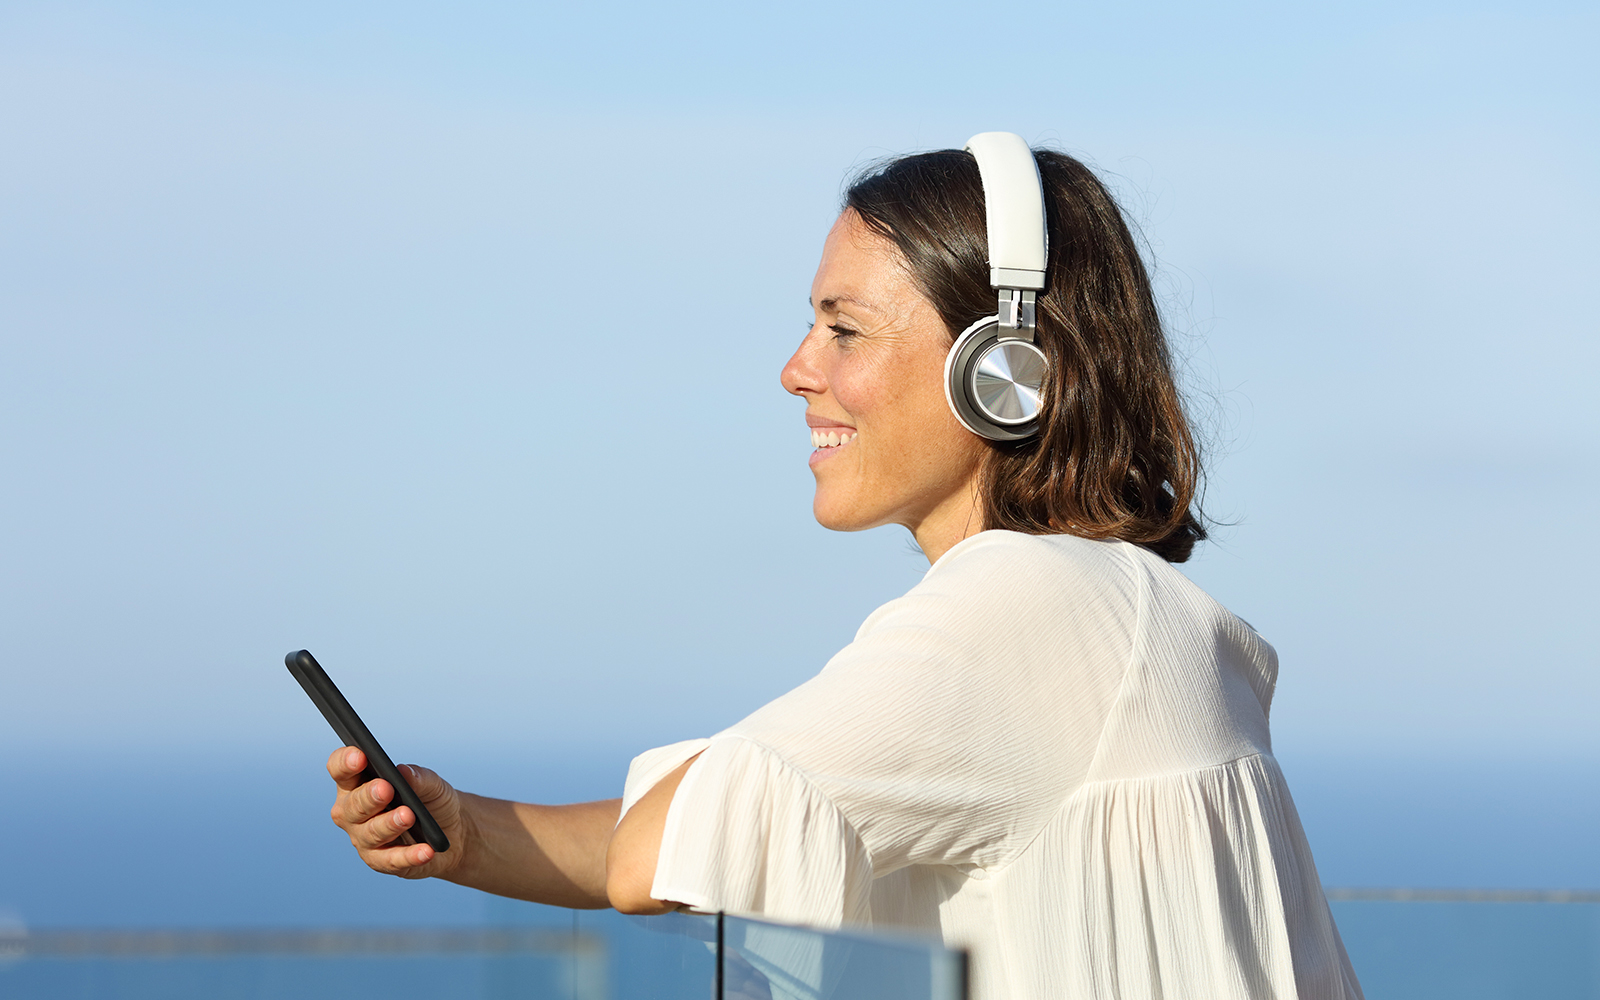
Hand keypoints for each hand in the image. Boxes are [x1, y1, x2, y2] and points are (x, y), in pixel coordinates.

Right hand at [327, 747, 466, 880]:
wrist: (453, 831)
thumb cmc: (431, 801)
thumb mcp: (431, 784)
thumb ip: (418, 777)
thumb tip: (404, 772)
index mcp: (357, 784)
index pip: (340, 771)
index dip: (345, 762)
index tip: (360, 755)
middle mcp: (352, 813)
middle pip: (352, 806)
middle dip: (368, 797)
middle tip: (386, 789)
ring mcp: (363, 839)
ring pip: (369, 833)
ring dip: (388, 824)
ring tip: (409, 815)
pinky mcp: (380, 861)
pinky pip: (391, 860)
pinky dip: (409, 855)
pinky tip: (426, 850)